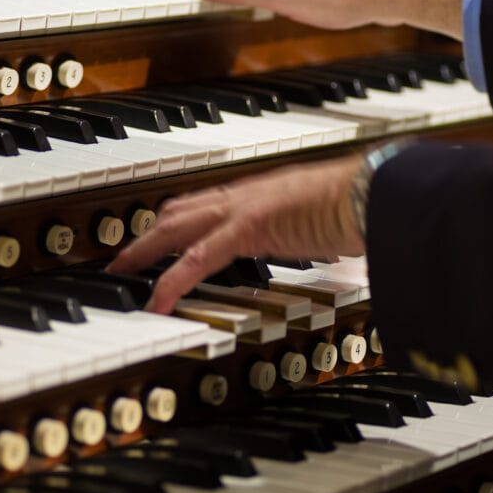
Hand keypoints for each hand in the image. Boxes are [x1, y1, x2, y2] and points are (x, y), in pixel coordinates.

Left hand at [107, 155, 364, 313]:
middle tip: (120, 256)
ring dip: (142, 251)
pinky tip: (155, 302)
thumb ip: (317, 231)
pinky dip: (171, 282)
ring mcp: (243, 208)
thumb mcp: (326, 219)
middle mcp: (245, 194)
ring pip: (175, 228)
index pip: (206, 202)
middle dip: (145, 233)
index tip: (158, 233)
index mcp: (262, 192)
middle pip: (179, 211)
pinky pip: (198, 259)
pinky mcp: (248, 228)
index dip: (176, 218)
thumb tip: (329, 248)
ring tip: (119, 275)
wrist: (374, 190)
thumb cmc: (361, 203)